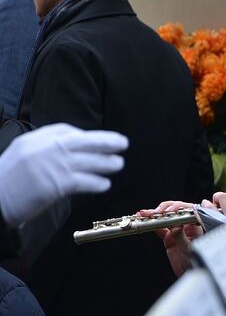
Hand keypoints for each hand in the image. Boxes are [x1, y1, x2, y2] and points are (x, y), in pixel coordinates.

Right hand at [0, 124, 127, 226]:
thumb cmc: (8, 180)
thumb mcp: (22, 153)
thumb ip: (44, 147)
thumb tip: (70, 146)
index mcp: (35, 139)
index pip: (66, 131)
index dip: (86, 135)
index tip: (100, 140)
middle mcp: (46, 149)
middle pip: (84, 141)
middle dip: (106, 141)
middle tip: (123, 143)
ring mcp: (52, 166)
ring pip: (88, 161)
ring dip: (107, 163)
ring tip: (118, 164)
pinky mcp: (56, 185)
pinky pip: (84, 181)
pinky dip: (97, 183)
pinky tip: (105, 184)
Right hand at [138, 200, 203, 276]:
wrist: (189, 275)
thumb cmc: (195, 263)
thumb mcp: (188, 249)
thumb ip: (181, 236)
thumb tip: (175, 225)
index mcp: (197, 226)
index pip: (189, 210)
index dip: (178, 207)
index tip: (169, 210)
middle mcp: (187, 226)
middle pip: (176, 212)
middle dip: (164, 209)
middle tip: (155, 212)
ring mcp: (178, 231)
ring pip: (166, 219)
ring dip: (154, 215)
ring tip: (144, 214)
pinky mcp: (169, 238)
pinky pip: (160, 228)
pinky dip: (152, 224)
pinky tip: (144, 221)